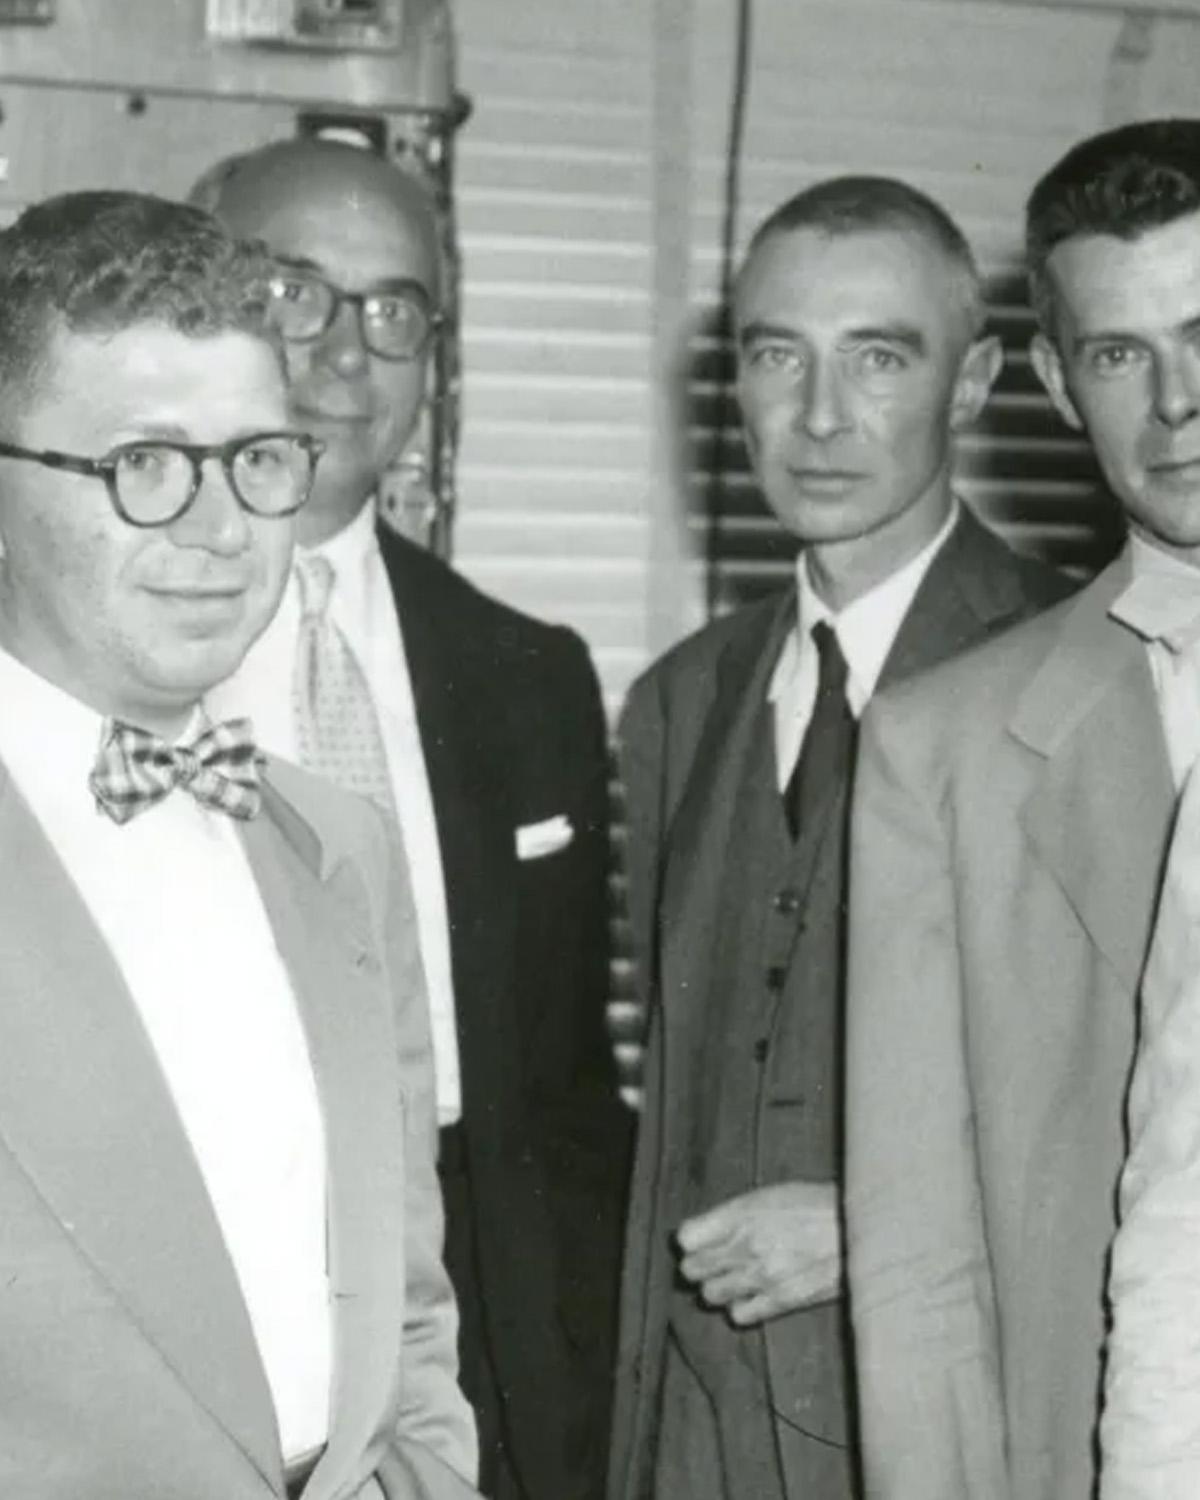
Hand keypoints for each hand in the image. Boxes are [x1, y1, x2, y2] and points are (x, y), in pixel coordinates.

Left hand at [675, 1181, 842, 1326]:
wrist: (858, 1229)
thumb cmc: (814, 1205)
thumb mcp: (769, 1195)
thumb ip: (734, 1214)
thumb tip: (700, 1233)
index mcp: (742, 1213)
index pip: (685, 1238)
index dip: (689, 1240)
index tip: (698, 1240)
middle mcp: (747, 1245)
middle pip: (692, 1269)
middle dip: (698, 1265)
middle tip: (713, 1261)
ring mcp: (763, 1276)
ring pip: (711, 1294)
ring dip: (716, 1287)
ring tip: (732, 1278)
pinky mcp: (781, 1301)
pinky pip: (739, 1315)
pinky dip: (740, 1307)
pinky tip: (752, 1295)